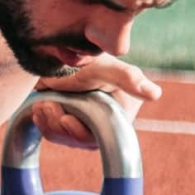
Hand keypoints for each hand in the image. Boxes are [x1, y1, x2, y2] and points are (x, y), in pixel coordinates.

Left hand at [30, 54, 160, 149]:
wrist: (53, 54)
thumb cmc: (85, 57)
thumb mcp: (106, 67)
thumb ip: (128, 79)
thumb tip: (155, 94)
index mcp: (121, 111)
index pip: (103, 137)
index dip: (81, 133)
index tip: (65, 119)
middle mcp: (105, 120)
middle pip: (80, 140)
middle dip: (59, 125)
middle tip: (46, 105)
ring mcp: (84, 122)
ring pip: (64, 138)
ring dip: (48, 122)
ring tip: (43, 103)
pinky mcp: (66, 121)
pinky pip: (53, 133)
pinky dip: (42, 122)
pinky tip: (39, 107)